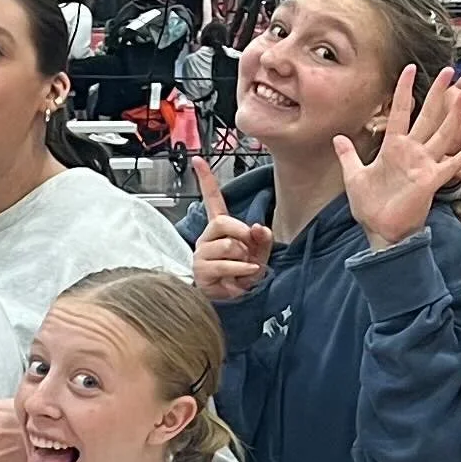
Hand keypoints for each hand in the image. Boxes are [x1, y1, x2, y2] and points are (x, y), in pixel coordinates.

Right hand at [191, 158, 272, 302]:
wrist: (234, 301)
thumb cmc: (244, 274)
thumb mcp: (260, 252)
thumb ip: (263, 238)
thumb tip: (258, 227)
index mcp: (220, 228)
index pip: (211, 199)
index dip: (205, 179)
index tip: (197, 160)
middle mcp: (207, 238)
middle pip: (222, 222)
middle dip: (241, 234)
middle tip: (248, 249)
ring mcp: (202, 254)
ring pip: (226, 245)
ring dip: (243, 258)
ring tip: (244, 269)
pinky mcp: (201, 271)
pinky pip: (225, 265)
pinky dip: (241, 272)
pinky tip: (242, 279)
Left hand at [334, 67, 460, 250]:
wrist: (381, 232)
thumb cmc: (371, 206)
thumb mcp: (355, 176)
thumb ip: (349, 155)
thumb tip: (337, 138)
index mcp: (394, 148)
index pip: (400, 112)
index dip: (404, 91)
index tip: (409, 68)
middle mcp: (412, 153)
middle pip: (428, 117)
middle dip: (438, 94)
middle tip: (450, 71)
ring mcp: (424, 166)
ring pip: (443, 135)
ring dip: (454, 117)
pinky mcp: (431, 182)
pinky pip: (450, 166)